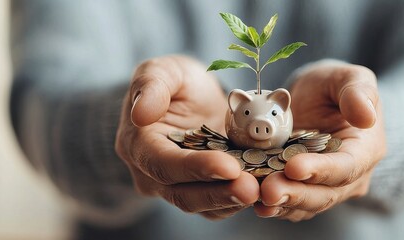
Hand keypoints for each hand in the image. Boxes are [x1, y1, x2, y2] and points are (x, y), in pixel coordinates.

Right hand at [115, 55, 259, 219]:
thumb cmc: (175, 82)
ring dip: (234, 201)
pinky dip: (242, 199)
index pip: (163, 164)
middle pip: (183, 195)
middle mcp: (153, 176)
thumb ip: (151, 85)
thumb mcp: (163, 70)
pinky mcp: (203, 191)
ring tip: (263, 191)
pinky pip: (221, 204)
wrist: (193, 99)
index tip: (229, 166)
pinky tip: (265, 189)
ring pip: (204, 206)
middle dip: (219, 194)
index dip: (196, 168)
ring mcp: (178, 188)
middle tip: (252, 189)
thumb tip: (140, 113)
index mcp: (138, 146)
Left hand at [254, 61, 385, 220]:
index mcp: (366, 151)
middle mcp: (350, 178)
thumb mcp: (347, 77)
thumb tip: (366, 117)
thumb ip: (358, 93)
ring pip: (304, 205)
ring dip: (280, 204)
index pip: (346, 167)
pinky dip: (270, 205)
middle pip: (324, 194)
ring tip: (256, 197)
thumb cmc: (331, 85)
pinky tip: (251, 200)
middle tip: (268, 190)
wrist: (311, 100)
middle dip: (295, 194)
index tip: (293, 167)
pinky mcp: (302, 192)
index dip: (320, 170)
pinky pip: (287, 205)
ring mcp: (326, 189)